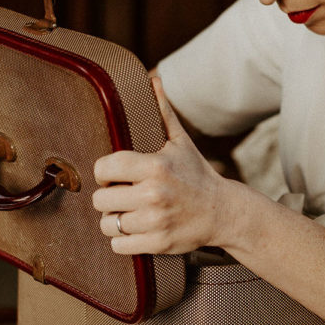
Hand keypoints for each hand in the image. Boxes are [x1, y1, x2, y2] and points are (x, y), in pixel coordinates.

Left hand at [92, 76, 229, 254]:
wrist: (223, 212)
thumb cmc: (196, 175)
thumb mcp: (181, 142)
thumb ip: (163, 112)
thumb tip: (154, 79)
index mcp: (155, 166)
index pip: (104, 168)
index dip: (104, 172)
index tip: (113, 174)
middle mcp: (154, 195)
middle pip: (100, 200)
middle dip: (108, 197)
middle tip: (121, 195)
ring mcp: (155, 222)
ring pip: (107, 224)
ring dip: (114, 220)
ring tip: (127, 213)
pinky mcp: (157, 244)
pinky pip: (118, 245)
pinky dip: (122, 240)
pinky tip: (134, 229)